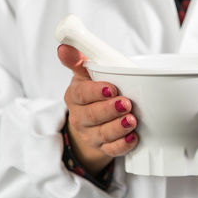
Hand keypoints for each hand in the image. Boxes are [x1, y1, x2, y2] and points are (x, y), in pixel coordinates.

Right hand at [58, 45, 138, 175]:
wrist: (91, 123)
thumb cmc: (92, 94)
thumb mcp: (84, 75)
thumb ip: (78, 61)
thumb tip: (64, 47)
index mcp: (75, 96)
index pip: (81, 94)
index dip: (96, 92)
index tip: (112, 88)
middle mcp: (81, 116)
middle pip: (92, 116)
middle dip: (110, 110)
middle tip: (126, 103)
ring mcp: (91, 134)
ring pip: (103, 134)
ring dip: (118, 128)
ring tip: (131, 121)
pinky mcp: (104, 147)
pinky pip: (112, 150)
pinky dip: (123, 145)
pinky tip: (133, 137)